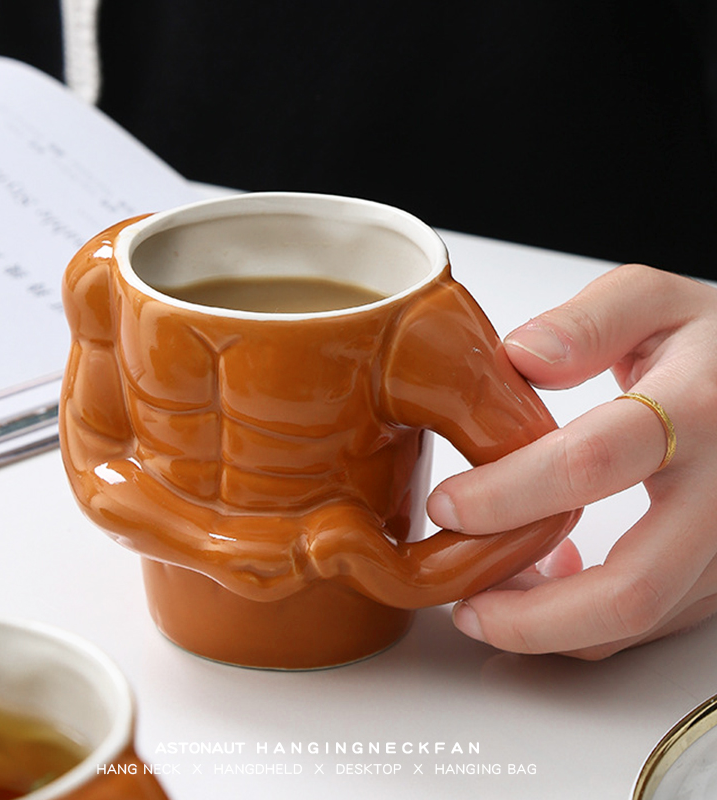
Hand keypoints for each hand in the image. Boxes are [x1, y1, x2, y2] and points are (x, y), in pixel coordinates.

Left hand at [426, 263, 716, 658]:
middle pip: (631, 587)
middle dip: (531, 612)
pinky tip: (543, 582)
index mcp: (695, 408)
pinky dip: (584, 621)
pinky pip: (651, 620)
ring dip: (549, 628)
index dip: (508, 495)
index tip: (446, 505)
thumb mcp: (655, 301)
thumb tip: (521, 358)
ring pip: (638, 619)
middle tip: (460, 602)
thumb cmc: (710, 342)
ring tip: (484, 602)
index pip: (590, 463)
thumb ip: (589, 321)